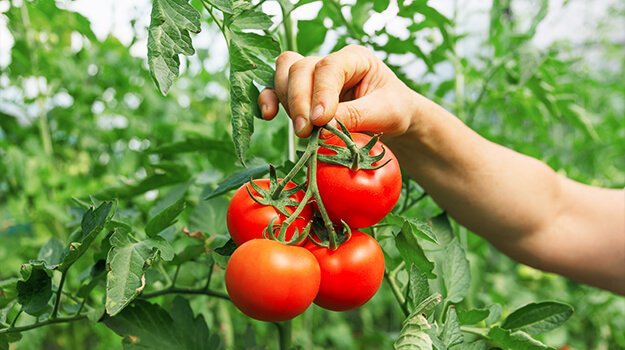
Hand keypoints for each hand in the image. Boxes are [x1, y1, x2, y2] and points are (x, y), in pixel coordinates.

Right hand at [258, 45, 419, 137]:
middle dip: (299, 101)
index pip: (329, 67)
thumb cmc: (395, 110)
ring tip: (301, 131)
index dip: (320, 93)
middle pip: (300, 68)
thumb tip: (321, 127)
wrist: (392, 118)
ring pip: (284, 74)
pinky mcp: (300, 92)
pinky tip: (269, 115)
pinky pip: (275, 88)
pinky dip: (268, 99)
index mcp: (355, 58)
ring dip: (286, 102)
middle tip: (306, 132)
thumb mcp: (386, 113)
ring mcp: (312, 76)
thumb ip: (355, 117)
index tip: (320, 120)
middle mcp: (329, 62)